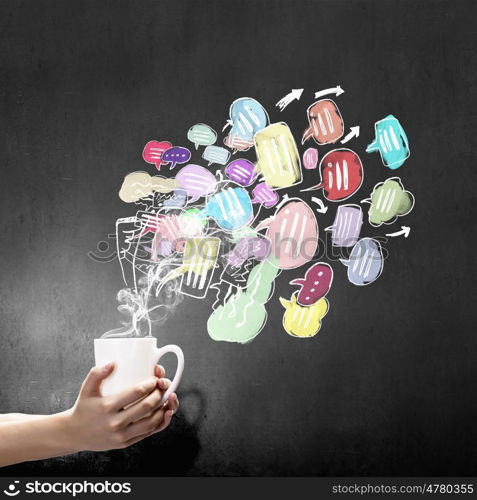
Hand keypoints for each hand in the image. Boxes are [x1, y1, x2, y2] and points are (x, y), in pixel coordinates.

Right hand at [64, 363, 178, 450]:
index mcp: (107, 406)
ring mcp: (121, 435)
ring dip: (163, 408)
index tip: (155, 378)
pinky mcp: (125, 443)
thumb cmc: (83, 408)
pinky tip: (165, 412)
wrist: (74, 434)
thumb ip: (97, 373)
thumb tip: (113, 363)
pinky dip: (160, 423)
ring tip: (167, 397)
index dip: (150, 383)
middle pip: (146, 406)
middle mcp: (115, 423)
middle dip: (159, 393)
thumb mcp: (86, 388)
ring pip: (151, 422)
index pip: (136, 393)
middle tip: (163, 385)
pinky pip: (148, 434)